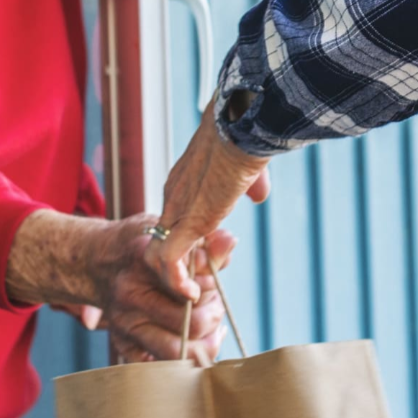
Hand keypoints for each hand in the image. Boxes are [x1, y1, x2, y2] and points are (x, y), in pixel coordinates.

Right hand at [6, 211, 235, 362]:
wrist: (96, 261)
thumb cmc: (142, 245)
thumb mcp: (171, 234)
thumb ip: (204, 243)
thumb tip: (230, 242)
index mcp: (141, 261)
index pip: (188, 287)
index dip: (209, 290)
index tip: (211, 285)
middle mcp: (129, 296)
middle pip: (190, 325)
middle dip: (213, 316)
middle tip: (214, 305)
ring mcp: (123, 324)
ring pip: (177, 353)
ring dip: (204, 343)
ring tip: (210, 328)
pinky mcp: (122, 344)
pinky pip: (161, 365)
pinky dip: (183, 356)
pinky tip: (191, 339)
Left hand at [147, 108, 270, 296]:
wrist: (243, 122)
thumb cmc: (249, 135)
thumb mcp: (248, 165)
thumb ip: (250, 183)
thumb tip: (258, 194)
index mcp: (185, 181)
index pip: (175, 220)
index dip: (189, 243)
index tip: (208, 257)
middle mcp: (174, 196)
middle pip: (163, 240)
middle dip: (179, 266)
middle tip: (200, 282)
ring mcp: (177, 210)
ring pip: (159, 255)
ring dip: (176, 280)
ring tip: (195, 294)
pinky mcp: (187, 223)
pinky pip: (169, 262)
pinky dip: (178, 283)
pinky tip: (193, 295)